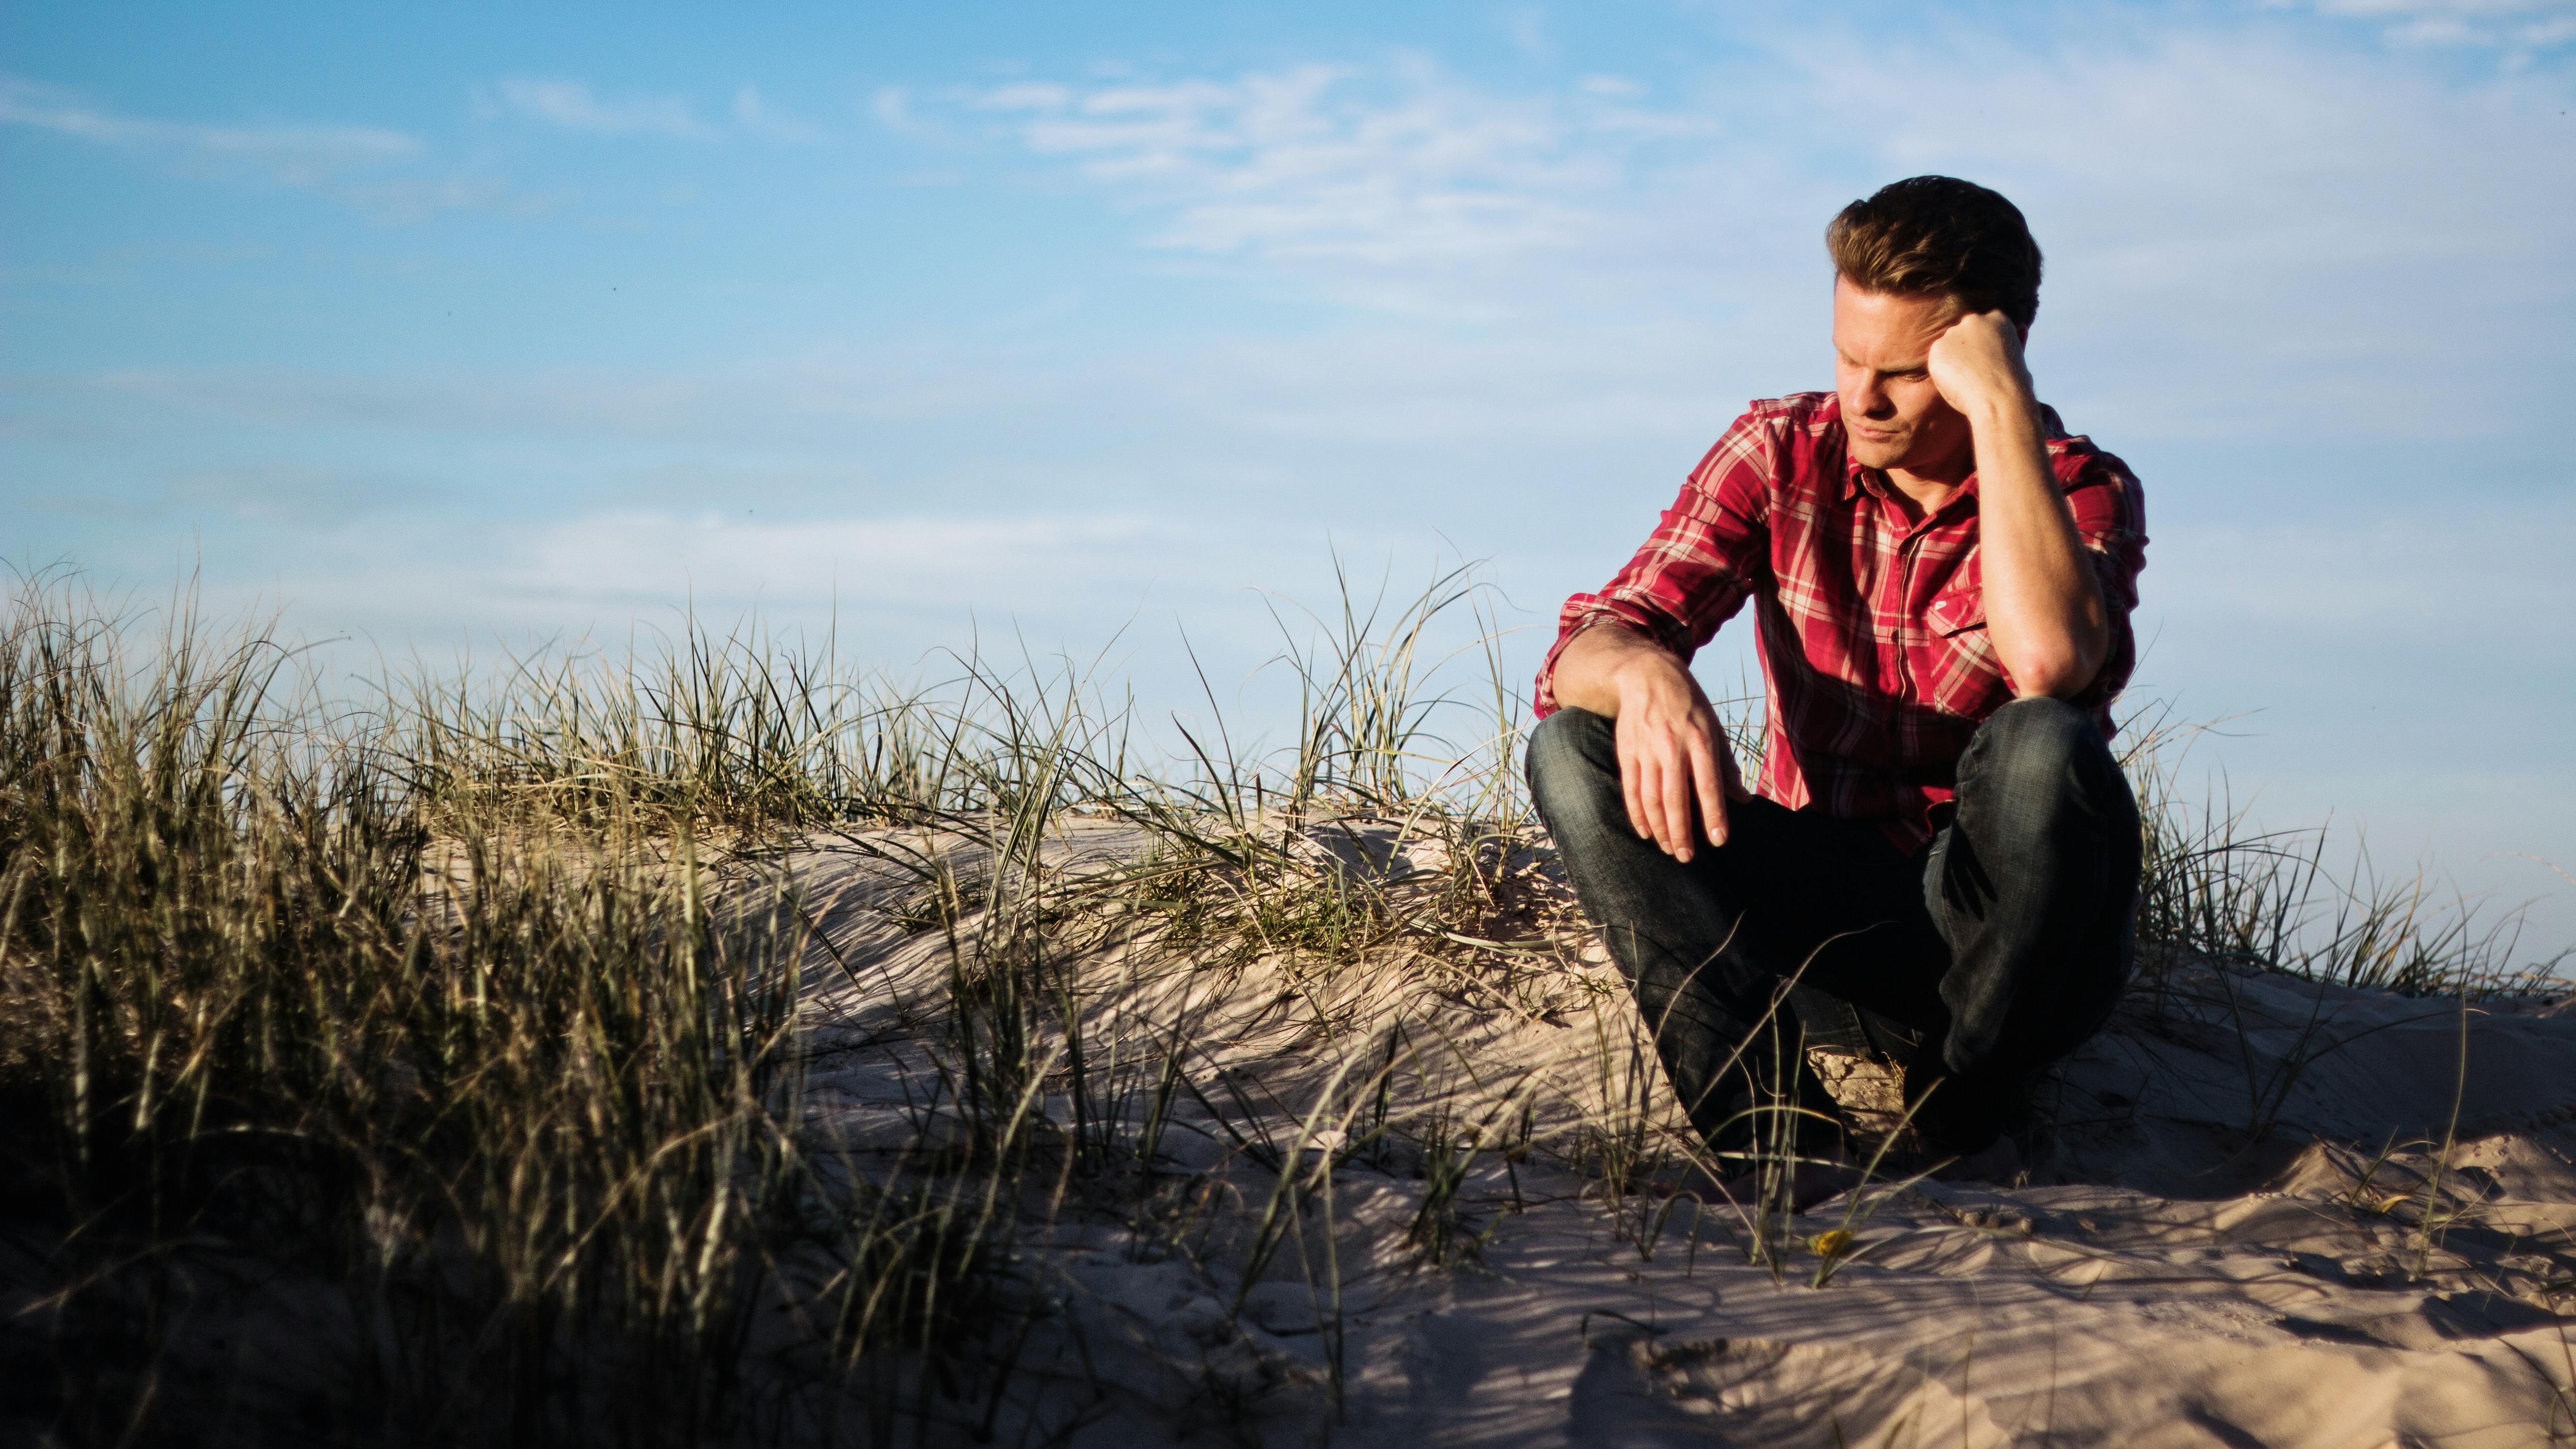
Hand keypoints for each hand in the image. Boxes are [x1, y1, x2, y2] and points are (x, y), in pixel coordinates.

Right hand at [1609, 649, 1751, 860]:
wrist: (1647, 675)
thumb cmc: (1688, 705)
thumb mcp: (1714, 727)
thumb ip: (1726, 765)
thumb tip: (1743, 800)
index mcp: (1700, 739)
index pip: (1709, 784)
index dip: (1713, 814)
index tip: (1718, 840)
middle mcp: (1672, 746)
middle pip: (1675, 797)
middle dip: (1681, 831)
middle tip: (1687, 857)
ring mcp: (1647, 749)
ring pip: (1651, 797)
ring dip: (1659, 828)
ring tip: (1668, 849)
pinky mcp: (1627, 752)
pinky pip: (1630, 789)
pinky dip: (1637, 814)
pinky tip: (1645, 832)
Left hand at [1924, 309, 2034, 419]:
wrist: (1999, 397)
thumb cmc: (2014, 384)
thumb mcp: (2019, 354)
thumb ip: (2009, 340)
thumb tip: (2021, 327)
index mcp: (1997, 318)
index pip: (1981, 330)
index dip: (1982, 350)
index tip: (1989, 365)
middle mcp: (1974, 319)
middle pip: (1962, 337)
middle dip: (1965, 354)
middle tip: (1978, 375)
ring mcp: (1954, 332)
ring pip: (1948, 350)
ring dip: (1954, 364)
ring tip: (1970, 381)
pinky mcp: (1938, 347)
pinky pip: (1937, 364)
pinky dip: (1943, 376)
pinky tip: (1959, 384)